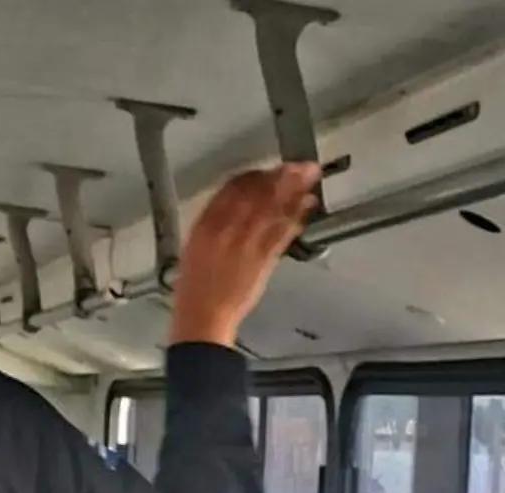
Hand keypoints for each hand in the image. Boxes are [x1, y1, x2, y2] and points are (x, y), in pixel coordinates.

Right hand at [169, 161, 321, 347]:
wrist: (203, 316)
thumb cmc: (196, 286)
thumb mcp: (195, 245)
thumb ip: (214, 223)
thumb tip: (234, 205)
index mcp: (206, 224)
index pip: (232, 189)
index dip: (254, 176)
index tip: (267, 170)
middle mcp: (227, 229)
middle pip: (258, 194)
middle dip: (281, 177)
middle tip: (300, 164)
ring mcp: (246, 244)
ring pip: (273, 210)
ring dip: (295, 190)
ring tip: (310, 176)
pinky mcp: (262, 260)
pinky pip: (282, 233)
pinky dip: (297, 217)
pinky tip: (308, 206)